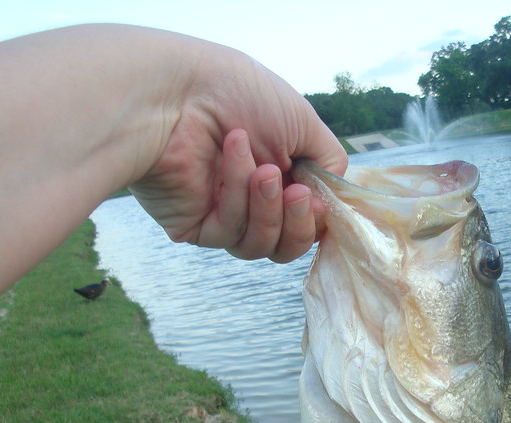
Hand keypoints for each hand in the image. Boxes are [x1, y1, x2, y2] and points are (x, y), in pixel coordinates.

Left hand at [129, 46, 347, 262]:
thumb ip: (328, 161)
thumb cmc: (237, 94)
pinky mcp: (194, 226)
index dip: (317, 220)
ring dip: (268, 208)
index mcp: (276, 176)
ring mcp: (221, 214)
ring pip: (261, 245)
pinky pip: (229, 233)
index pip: (306, 221)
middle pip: (287, 245)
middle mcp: (249, 199)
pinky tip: (233, 155)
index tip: (320, 202)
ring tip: (263, 170)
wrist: (179, 89)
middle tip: (298, 193)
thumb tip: (331, 196)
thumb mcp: (302, 122)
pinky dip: (238, 195)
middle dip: (299, 224)